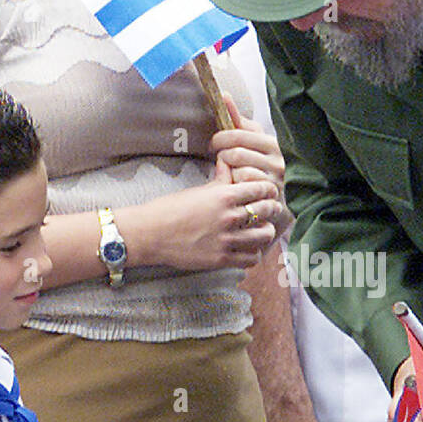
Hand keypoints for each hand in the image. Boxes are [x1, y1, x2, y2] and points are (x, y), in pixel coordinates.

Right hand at [130, 179, 289, 270]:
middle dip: (272, 208)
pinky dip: (254, 253)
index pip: (261, 189)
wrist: (151, 233)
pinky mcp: (221, 259)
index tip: (269, 192)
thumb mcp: (198, 190)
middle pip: (267, 210)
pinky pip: (251, 258)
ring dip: (266, 231)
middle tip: (271, 209)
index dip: (269, 189)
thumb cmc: (170, 209)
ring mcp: (227, 240)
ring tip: (261, 230)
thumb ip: (219, 179)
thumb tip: (228, 162)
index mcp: (224, 196)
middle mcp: (229, 217)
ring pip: (264, 235)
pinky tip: (249, 249)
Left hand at [212, 94, 285, 193]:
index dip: (220, 138)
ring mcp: (276, 180)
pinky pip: (245, 188)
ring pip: (240, 171)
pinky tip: (237, 186)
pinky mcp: (271, 196)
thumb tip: (224, 96)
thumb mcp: (255, 141)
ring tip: (230, 173)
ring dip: (229, 173)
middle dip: (223, 157)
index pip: (239, 134)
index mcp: (273, 143)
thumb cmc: (263, 165)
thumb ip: (239, 121)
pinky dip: (237, 186)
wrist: (282, 196)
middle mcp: (278, 160)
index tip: (214, 144)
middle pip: (236, 154)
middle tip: (220, 159)